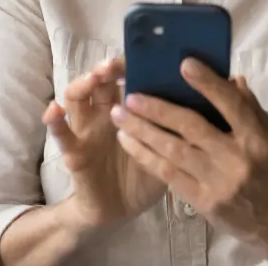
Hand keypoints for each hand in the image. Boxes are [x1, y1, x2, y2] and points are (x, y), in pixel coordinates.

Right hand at [41, 58, 165, 230]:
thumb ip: (180, 123)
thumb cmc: (148, 171)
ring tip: (91, 81)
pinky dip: (55, 122)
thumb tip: (213, 96)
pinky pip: (62, 136)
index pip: (125, 76)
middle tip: (112, 66)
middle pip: (99, 81)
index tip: (140, 56)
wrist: (122, 210)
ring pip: (76, 99)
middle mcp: (105, 112)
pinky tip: (54, 110)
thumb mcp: (168, 146)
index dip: (129, 64)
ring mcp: (87, 130)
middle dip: (104, 69)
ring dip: (81, 85)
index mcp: (128, 107)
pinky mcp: (75, 153)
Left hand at [110, 58, 267, 248]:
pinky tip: (128, 141)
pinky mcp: (200, 201)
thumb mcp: (267, 134)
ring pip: (173, 151)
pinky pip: (167, 174)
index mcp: (255, 138)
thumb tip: (231, 77)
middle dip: (158, 109)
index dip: (208, 84)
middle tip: (132, 95)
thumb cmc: (265, 167)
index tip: (184, 64)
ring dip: (142, 131)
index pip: (230, 105)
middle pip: (192, 127)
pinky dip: (145, 156)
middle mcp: (236, 159)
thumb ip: (248, 106)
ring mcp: (216, 182)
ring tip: (120, 114)